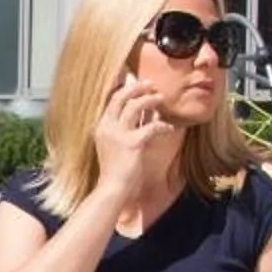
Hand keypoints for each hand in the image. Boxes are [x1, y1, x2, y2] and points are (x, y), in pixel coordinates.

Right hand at [92, 73, 182, 199]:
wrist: (113, 188)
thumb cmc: (116, 170)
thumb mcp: (115, 146)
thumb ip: (125, 130)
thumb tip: (143, 115)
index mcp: (102, 127)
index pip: (112, 100)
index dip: (125, 88)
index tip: (137, 83)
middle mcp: (108, 127)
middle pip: (121, 97)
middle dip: (137, 88)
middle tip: (150, 84)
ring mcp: (119, 134)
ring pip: (135, 106)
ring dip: (150, 100)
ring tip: (161, 98)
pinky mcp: (132, 143)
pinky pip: (151, 126)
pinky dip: (162, 125)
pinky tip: (170, 128)